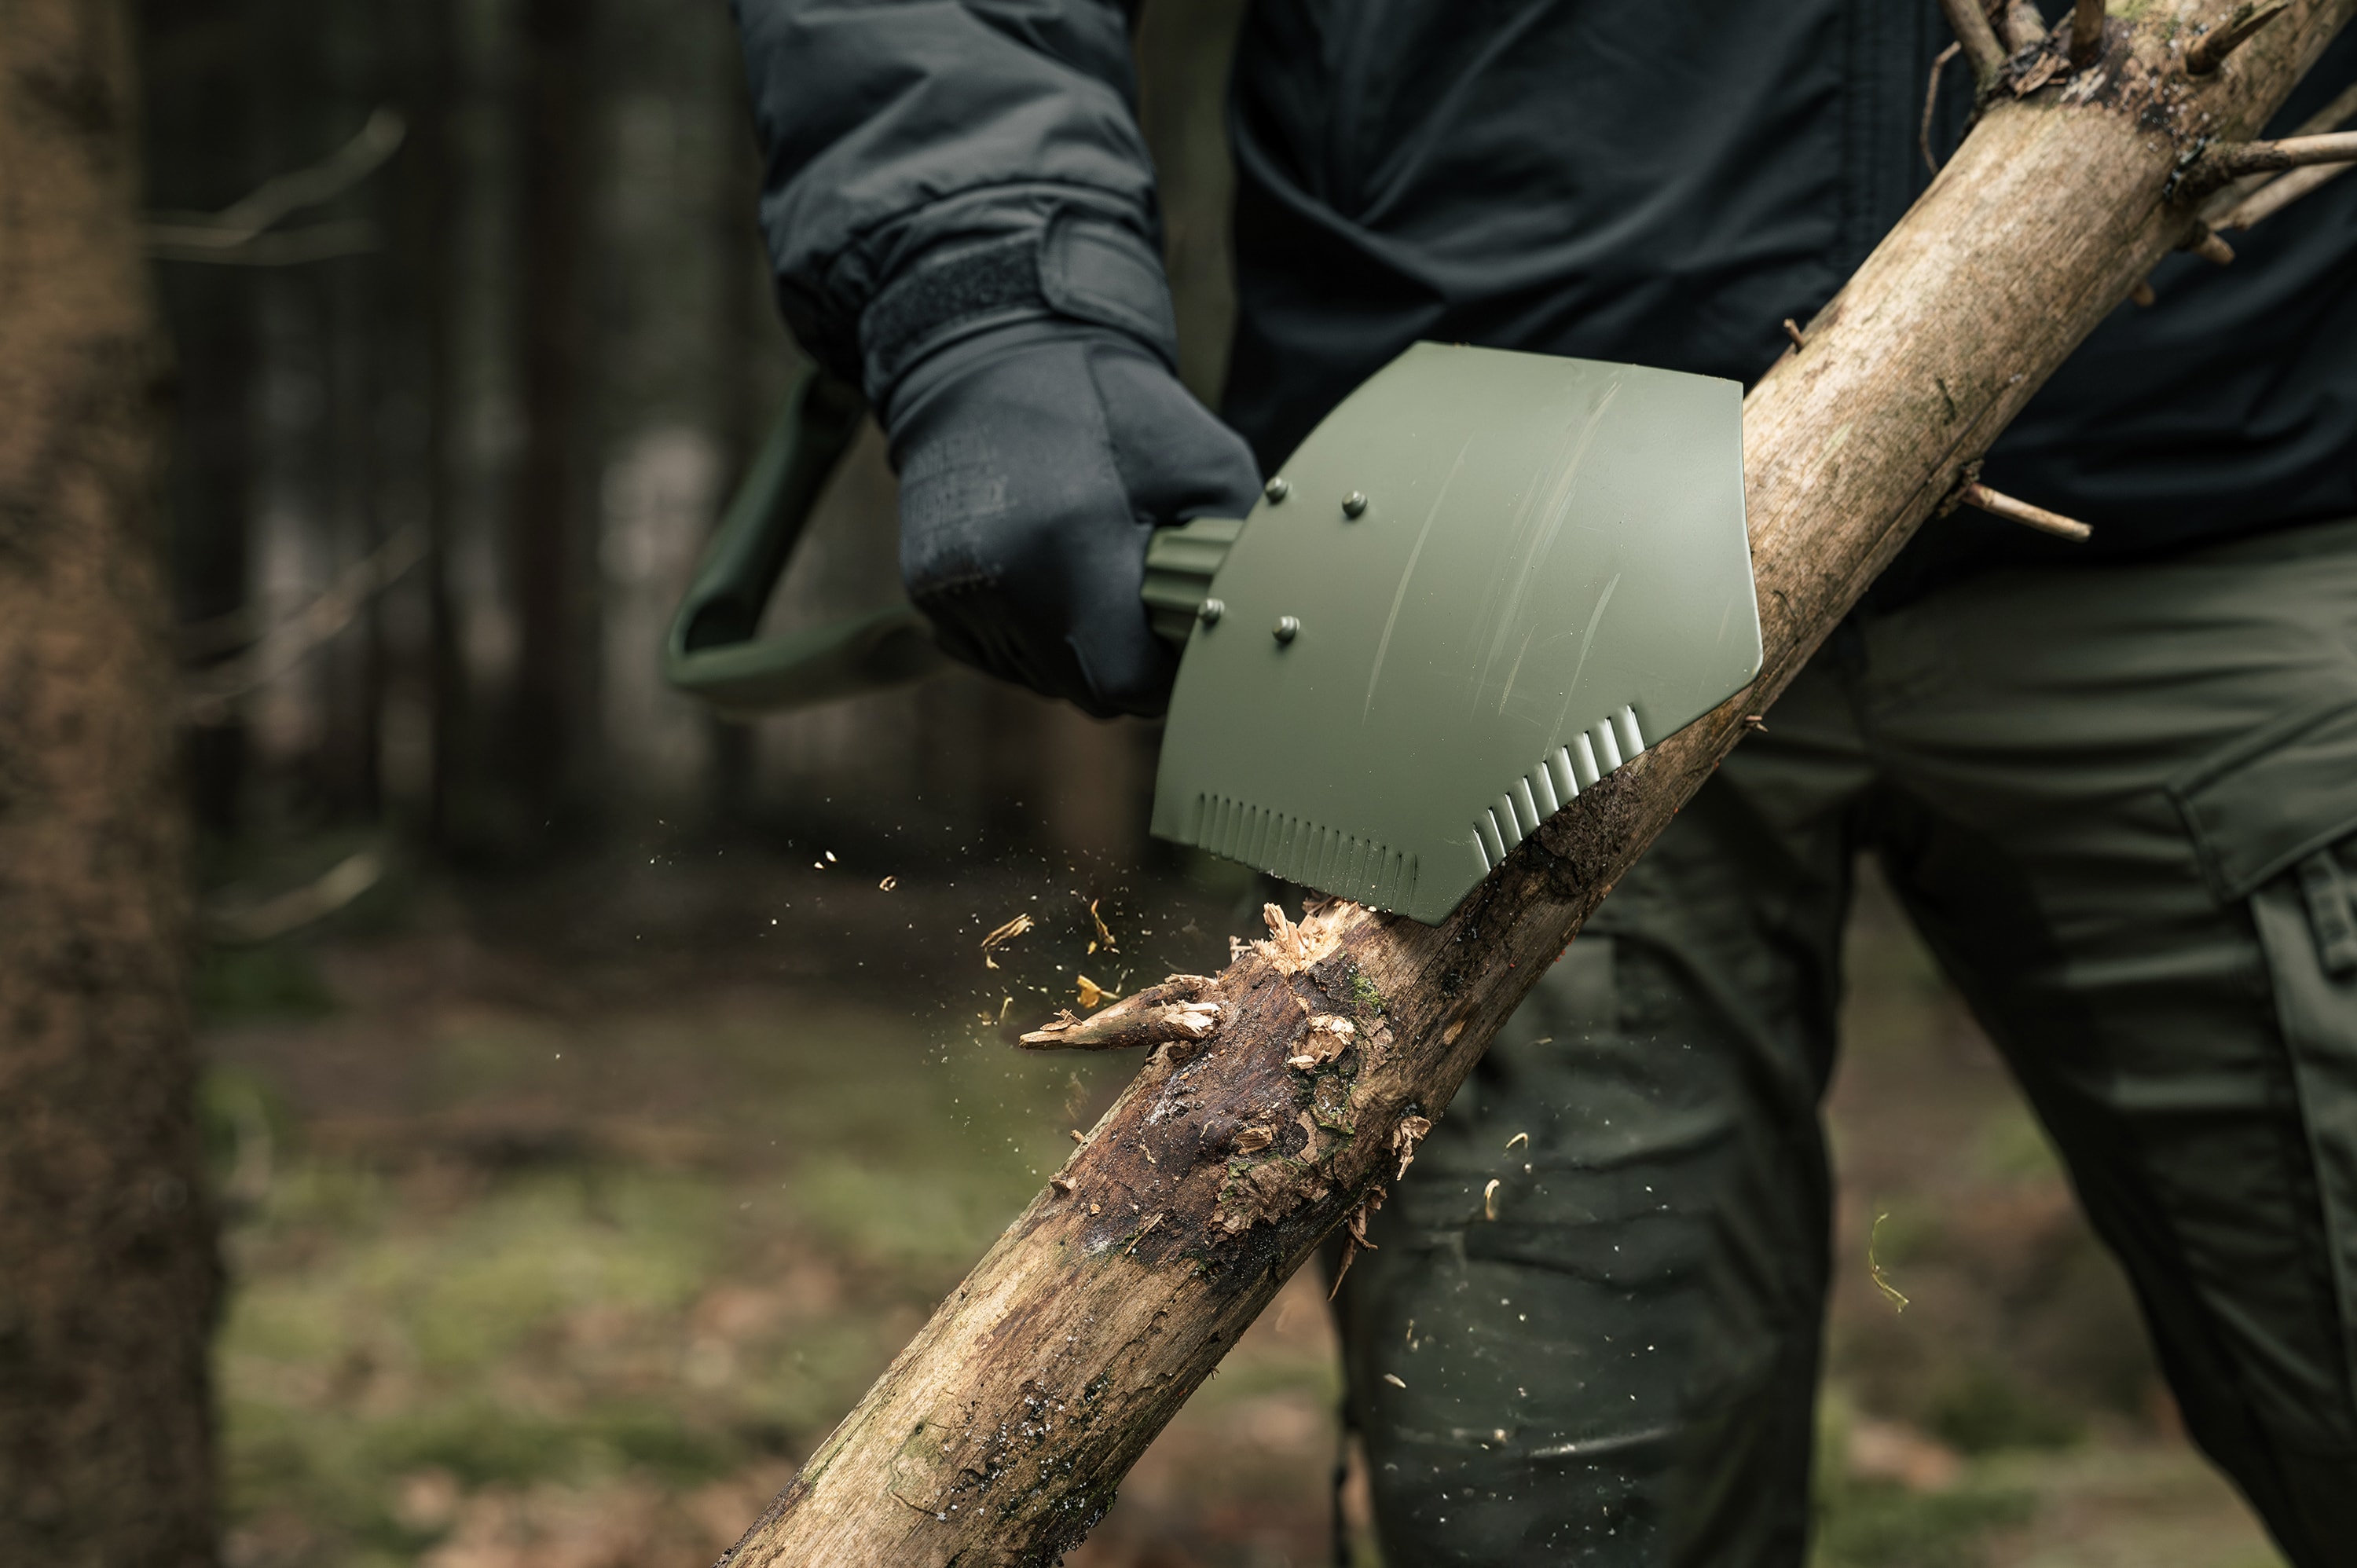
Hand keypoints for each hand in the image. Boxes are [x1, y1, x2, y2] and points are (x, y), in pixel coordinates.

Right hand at [884, 324, 1261, 718]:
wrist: (988, 354)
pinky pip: (998, 653)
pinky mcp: (927, 592)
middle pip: (1082, 690)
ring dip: (1074, 646)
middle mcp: (1002, 579)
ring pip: (1039, 678)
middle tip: (1137, 591)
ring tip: (1084, 568)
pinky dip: (1030, 631)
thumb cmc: (1107, 402)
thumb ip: (1234, 547)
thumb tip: (1257, 620)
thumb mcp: (1202, 457)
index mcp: (1072, 543)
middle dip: (1121, 658)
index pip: (1125, 681)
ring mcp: (955, 591)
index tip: (1177, 628)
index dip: (1162, 670)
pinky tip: (1042, 570)